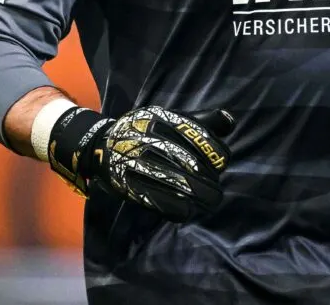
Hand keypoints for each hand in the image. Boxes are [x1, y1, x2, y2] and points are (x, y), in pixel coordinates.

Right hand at [47, 105, 234, 221]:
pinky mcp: (130, 184)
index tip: (218, 165)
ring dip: (199, 198)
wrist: (99, 145)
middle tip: (215, 192)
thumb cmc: (144, 132)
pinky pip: (161, 202)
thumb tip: (230, 121)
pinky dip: (178, 208)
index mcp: (163, 119)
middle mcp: (151, 139)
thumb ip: (200, 122)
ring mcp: (139, 162)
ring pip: (180, 185)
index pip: (201, 138)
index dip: (215, 154)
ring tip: (208, 203)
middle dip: (209, 182)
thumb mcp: (169, 119)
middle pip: (193, 166)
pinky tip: (186, 210)